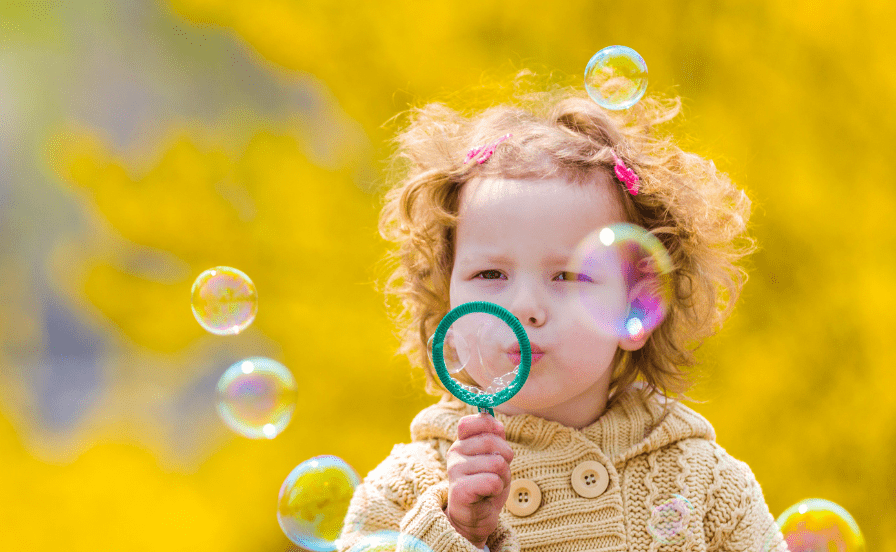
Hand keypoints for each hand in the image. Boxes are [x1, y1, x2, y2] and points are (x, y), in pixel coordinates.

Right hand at [445, 413, 513, 548]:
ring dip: (503, 476)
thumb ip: (495, 438)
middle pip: (491, 441)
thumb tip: (497, 424)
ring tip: (492, 485)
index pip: (472, 422)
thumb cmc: (487, 485)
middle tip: (498, 472)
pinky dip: (497, 489)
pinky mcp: (460, 489)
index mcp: (462, 442)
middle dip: (505, 457)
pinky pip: (493, 481)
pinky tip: (488, 494)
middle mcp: (455, 452)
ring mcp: (455, 470)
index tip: (497, 440)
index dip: (491, 427)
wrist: (476, 518)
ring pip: (496, 463)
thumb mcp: (494, 457)